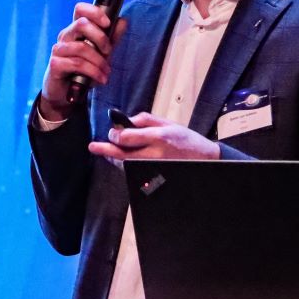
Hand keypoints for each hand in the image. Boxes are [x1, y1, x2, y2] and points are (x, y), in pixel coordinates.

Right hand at [39, 3, 127, 121]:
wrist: (67, 94)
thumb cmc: (83, 71)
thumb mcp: (101, 54)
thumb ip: (111, 38)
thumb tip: (123, 21)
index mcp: (76, 30)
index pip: (80, 10)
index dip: (94, 12)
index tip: (108, 23)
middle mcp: (66, 36)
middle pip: (81, 24)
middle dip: (100, 38)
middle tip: (109, 51)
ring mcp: (59, 50)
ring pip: (81, 47)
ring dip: (99, 61)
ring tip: (106, 72)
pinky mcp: (55, 64)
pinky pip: (77, 64)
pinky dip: (93, 72)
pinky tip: (100, 79)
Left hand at [89, 112, 220, 160]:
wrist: (205, 160)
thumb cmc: (186, 139)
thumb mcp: (168, 123)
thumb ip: (145, 120)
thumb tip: (126, 121)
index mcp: (158, 138)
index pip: (128, 138)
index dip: (115, 135)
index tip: (111, 133)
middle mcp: (155, 155)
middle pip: (123, 155)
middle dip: (106, 151)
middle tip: (93, 147)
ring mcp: (154, 169)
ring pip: (126, 166)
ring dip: (114, 159)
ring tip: (105, 152)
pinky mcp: (154, 178)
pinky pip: (134, 172)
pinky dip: (125, 165)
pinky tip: (121, 159)